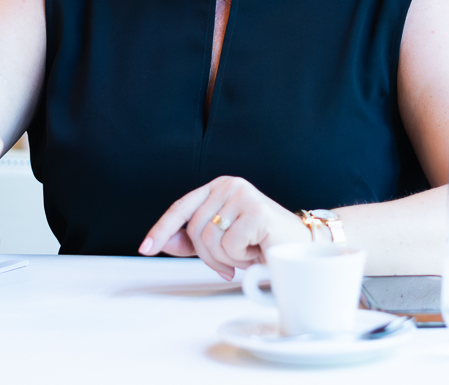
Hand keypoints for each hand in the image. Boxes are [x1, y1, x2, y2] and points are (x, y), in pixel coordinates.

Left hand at [138, 176, 311, 278]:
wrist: (302, 245)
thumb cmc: (263, 242)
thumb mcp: (221, 242)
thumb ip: (192, 241)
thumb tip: (163, 242)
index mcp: (218, 187)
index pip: (181, 207)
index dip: (162, 229)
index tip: (145, 248)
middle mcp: (229, 185)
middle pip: (194, 229)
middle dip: (208, 256)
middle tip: (230, 263)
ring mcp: (243, 195)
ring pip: (210, 239)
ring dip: (226, 259)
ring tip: (247, 254)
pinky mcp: (256, 211)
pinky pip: (230, 245)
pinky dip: (242, 258)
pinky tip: (258, 250)